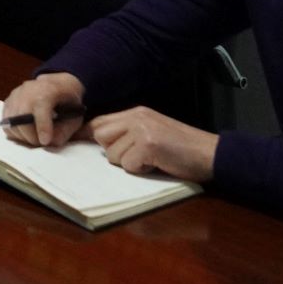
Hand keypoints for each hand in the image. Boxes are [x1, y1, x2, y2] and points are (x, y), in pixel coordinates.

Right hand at [0, 72, 88, 150]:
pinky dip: (15, 132)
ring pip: (11, 122)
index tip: (45, 141)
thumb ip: (65, 130)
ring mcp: (16, 95)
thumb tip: (50, 142)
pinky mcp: (8, 102)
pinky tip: (27, 132)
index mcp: (48, 89)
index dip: (42, 126)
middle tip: (42, 143)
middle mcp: (28, 89)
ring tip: (35, 138)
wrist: (56, 85)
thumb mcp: (75, 115)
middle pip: (21, 116)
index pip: (41, 106)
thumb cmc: (67, 101)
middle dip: (31, 136)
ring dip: (22, 136)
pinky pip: (6, 122)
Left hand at [87, 105, 217, 183]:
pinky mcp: (149, 144)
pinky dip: (141, 170)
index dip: (86, 134)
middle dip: (112, 151)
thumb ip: (128, 134)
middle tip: (136, 157)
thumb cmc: (182, 150)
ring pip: (112, 153)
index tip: (71, 142)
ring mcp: (142, 129)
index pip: (99, 121)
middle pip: (100, 135)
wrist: (211, 153)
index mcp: (136, 113)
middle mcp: (136, 117)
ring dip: (128, 163)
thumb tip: (100, 144)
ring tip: (151, 160)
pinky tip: (157, 165)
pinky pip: (128, 164)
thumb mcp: (152, 134)